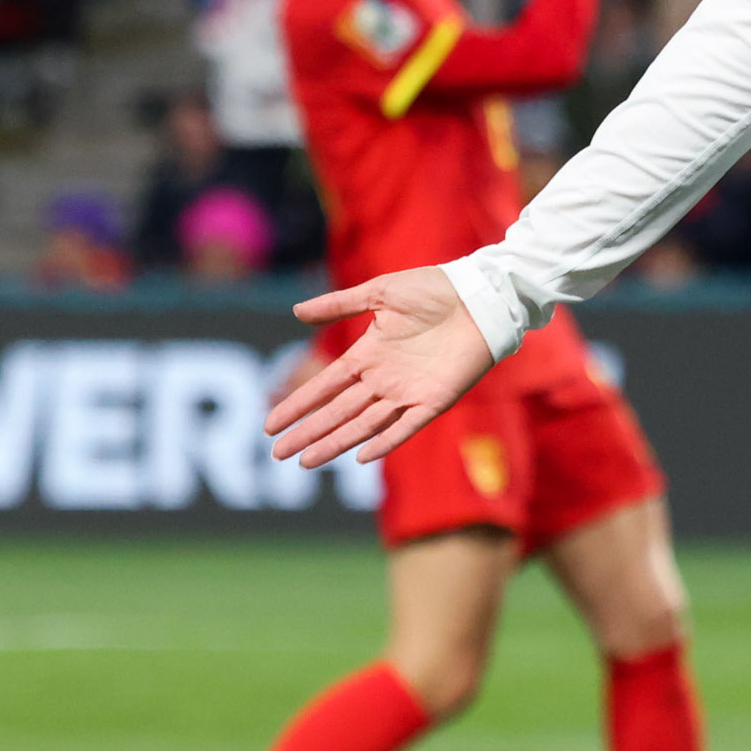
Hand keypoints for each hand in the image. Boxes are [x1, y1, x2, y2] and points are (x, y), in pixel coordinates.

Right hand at [267, 267, 499, 466]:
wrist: (480, 296)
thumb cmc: (434, 289)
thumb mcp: (381, 292)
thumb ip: (340, 304)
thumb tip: (296, 312)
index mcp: (368, 355)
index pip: (324, 386)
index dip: (298, 405)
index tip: (271, 424)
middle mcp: (383, 379)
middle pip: (337, 412)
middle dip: (308, 432)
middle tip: (278, 454)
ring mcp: (408, 392)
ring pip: (364, 424)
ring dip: (336, 442)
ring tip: (307, 461)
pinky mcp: (436, 400)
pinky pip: (406, 427)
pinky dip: (385, 442)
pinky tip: (361, 457)